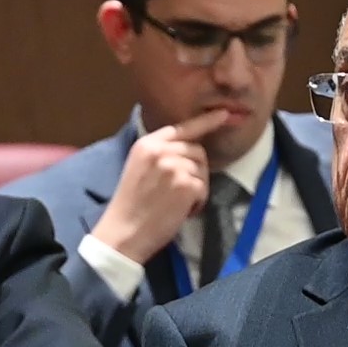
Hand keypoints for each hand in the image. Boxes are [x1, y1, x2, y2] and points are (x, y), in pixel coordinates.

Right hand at [91, 109, 230, 263]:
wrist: (124, 232)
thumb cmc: (130, 205)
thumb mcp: (138, 168)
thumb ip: (160, 154)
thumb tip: (188, 150)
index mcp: (146, 144)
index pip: (181, 128)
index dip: (205, 121)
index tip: (224, 114)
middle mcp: (161, 150)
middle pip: (197, 151)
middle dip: (195, 170)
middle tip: (180, 190)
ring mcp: (175, 167)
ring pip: (202, 170)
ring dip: (196, 188)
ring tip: (178, 202)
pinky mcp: (187, 185)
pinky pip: (204, 188)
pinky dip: (197, 202)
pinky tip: (181, 211)